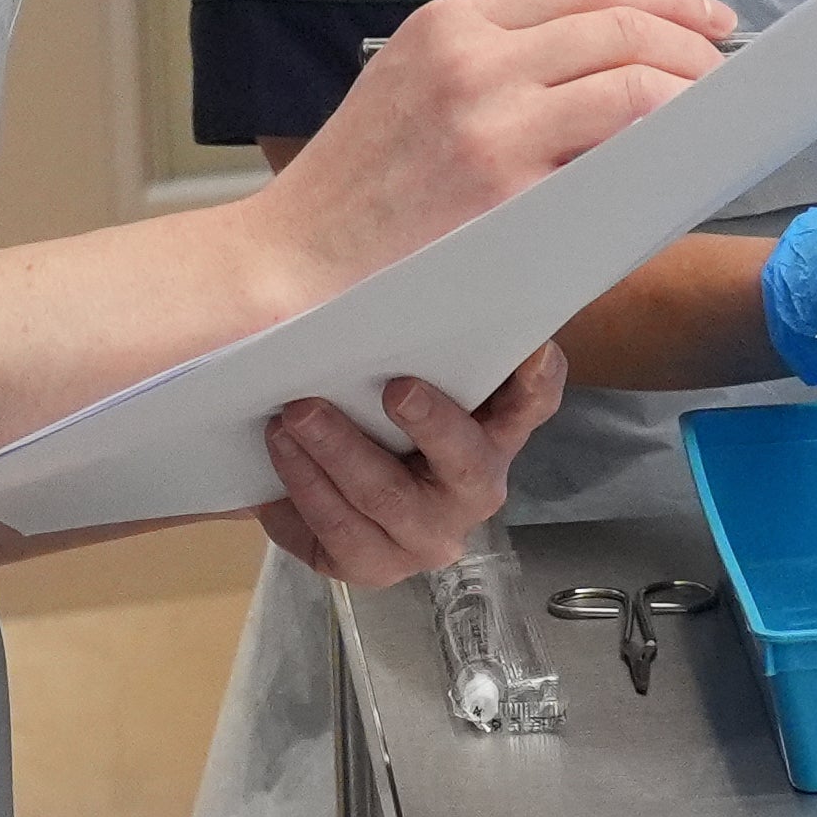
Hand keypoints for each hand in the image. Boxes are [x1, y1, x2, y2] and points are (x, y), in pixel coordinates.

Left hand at [256, 347, 568, 581]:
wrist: (320, 474)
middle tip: (392, 387)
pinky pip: (337, 536)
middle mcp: (472, 491)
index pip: (534, 405)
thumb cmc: (370, 405)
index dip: (537, 383)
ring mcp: (424, 536)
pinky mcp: (372, 566)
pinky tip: (279, 458)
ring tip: (292, 417)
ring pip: (385, 503)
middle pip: (465, 466)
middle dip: (430, 425)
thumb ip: (416, 332)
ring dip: (336, 456)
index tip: (532, 352)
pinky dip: (303, 494)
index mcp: (495, 433)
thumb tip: (402, 250)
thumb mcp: (401, 367)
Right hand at [258, 0, 735, 301]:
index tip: (707, 19)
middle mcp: (474, 57)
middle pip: (620, 24)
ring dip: (690, 95)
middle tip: (725, 71)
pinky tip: (680, 161)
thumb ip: (498, 66)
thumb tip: (610, 69)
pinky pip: (615, 153)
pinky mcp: (507, 189)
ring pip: (633, 82)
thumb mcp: (412, 88)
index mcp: (450, 22)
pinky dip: (662, 150)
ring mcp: (492, 122)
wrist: (289, 268)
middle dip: (693, 43)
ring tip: (712, 118)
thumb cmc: (357, 193)